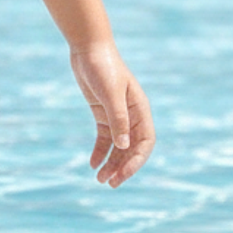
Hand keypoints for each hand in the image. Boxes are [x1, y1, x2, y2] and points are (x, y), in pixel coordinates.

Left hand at [69, 43, 154, 186]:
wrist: (88, 48)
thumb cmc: (103, 67)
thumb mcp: (110, 94)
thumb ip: (118, 119)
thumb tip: (124, 147)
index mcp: (140, 110)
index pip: (145, 143)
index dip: (136, 161)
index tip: (122, 175)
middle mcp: (132, 115)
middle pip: (131, 148)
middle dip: (122, 167)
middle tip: (109, 184)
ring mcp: (117, 114)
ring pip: (117, 146)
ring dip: (111, 163)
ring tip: (99, 180)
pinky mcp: (102, 112)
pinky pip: (104, 138)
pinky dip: (99, 151)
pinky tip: (91, 164)